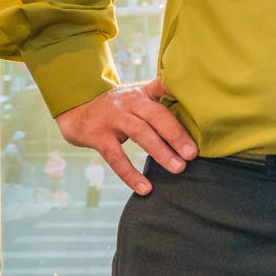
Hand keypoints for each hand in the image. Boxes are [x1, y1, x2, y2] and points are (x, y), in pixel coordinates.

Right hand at [54, 77, 194, 195]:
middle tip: (193, 153)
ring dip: (160, 152)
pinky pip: (116, 157)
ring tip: (178, 168)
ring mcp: (112, 118)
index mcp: (142, 93)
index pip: (165, 87)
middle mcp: (129, 102)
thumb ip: (160, 99)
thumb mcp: (137, 97)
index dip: (180, 91)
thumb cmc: (116, 107)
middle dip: (176, 134)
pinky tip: (145, 188)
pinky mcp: (97, 136)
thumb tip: (195, 109)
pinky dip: (130, 174)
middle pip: (156, 115)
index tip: (201, 103)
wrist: (75, 110)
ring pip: (140, 133)